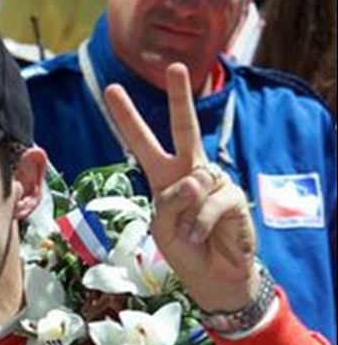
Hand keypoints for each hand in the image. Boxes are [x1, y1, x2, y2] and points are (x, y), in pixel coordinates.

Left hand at [104, 63, 257, 313]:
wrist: (214, 278)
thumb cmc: (184, 251)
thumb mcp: (162, 228)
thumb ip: (169, 204)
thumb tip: (194, 181)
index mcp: (165, 177)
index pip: (143, 143)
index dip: (128, 118)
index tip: (112, 91)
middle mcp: (190, 172)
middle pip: (185, 128)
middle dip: (180, 97)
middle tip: (175, 67)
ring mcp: (214, 181)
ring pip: (192, 181)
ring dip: (185, 214)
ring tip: (188, 235)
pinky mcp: (233, 196)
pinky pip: (209, 203)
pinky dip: (200, 224)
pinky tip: (200, 237)